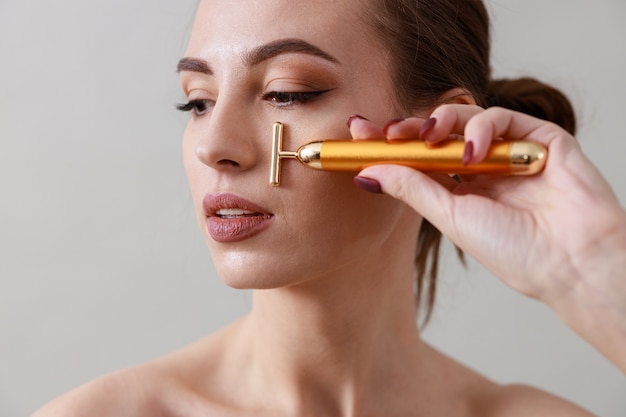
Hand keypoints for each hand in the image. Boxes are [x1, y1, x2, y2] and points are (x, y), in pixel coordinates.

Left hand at [350, 105, 625, 371]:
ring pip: (465, 119)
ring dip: (442, 121)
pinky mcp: (538, 138)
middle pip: (436, 134)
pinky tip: (474, 151)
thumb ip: (413, 190)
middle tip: (386, 130)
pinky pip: (501, 118)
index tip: (357, 134)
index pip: (416, 157)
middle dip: (408, 127)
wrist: (571, 262)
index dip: (388, 144)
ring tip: (430, 136)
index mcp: (458, 189)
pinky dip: (482, 127)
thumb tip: (368, 173)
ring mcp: (508, 152)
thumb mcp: (452, 219)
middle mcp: (481, 168)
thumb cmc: (515, 251)